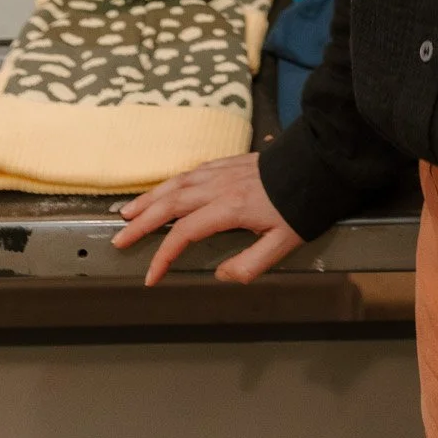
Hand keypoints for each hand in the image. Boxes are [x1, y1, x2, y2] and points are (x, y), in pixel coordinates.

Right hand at [111, 152, 305, 285]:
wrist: (319, 163)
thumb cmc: (302, 205)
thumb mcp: (284, 244)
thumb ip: (250, 264)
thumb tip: (220, 276)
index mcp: (229, 208)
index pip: (184, 232)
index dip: (163, 255)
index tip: (150, 276)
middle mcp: (219, 186)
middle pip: (171, 203)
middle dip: (142, 222)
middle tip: (119, 238)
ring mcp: (223, 170)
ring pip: (178, 182)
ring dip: (151, 198)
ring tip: (129, 212)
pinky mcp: (230, 161)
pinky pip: (192, 171)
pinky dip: (171, 182)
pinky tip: (165, 190)